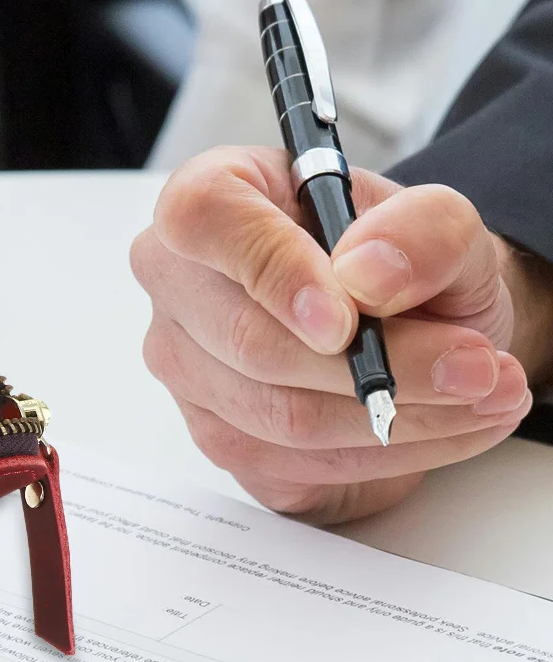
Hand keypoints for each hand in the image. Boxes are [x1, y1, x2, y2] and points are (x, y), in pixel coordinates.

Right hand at [133, 147, 552, 522]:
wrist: (415, 321)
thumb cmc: (400, 261)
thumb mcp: (443, 221)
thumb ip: (422, 230)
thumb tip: (368, 276)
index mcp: (211, 196)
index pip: (203, 219)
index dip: (273, 270)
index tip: (348, 319)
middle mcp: (179, 285)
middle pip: (248, 341)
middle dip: (378, 365)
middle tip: (474, 367)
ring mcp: (188, 371)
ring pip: (280, 416)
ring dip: (398, 416)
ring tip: (481, 393)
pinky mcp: (219, 438)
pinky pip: (297, 464)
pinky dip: (387, 453)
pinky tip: (442, 425)